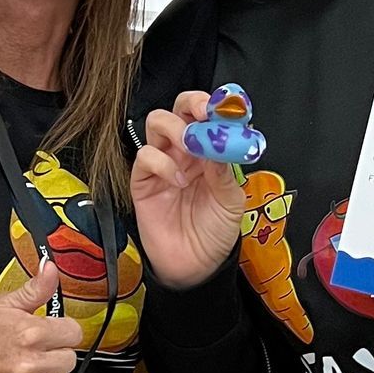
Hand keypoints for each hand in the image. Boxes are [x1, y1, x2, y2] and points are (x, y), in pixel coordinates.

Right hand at [0, 260, 81, 372]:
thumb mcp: (3, 305)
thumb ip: (35, 289)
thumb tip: (50, 270)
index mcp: (29, 334)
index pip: (74, 333)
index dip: (63, 330)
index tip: (52, 331)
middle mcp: (28, 365)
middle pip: (69, 359)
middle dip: (55, 352)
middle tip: (35, 349)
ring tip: (27, 366)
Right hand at [131, 92, 244, 286]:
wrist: (196, 267)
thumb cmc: (215, 232)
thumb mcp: (231, 201)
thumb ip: (224, 170)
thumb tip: (219, 139)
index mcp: (209, 151)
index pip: (206, 116)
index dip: (213, 105)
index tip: (225, 107)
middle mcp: (184, 152)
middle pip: (178, 109)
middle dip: (191, 105)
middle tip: (203, 117)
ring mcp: (162, 164)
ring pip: (157, 123)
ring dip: (175, 129)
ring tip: (190, 151)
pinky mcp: (142, 182)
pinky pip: (145, 156)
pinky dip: (162, 162)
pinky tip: (178, 181)